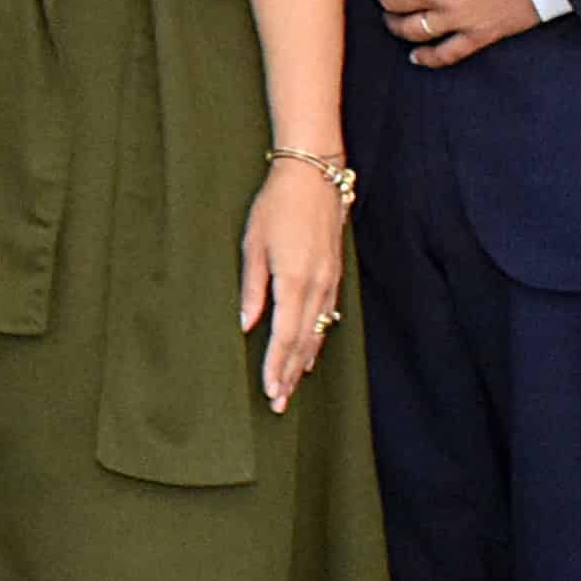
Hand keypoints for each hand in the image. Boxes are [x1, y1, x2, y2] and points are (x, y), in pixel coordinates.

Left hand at [243, 163, 350, 410]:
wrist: (313, 176)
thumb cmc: (276, 206)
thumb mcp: (253, 244)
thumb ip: (252, 288)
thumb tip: (246, 324)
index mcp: (294, 280)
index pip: (284, 336)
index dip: (277, 367)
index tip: (271, 392)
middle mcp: (317, 286)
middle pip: (304, 342)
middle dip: (290, 374)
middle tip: (280, 403)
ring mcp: (329, 281)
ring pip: (317, 332)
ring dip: (303, 361)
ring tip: (292, 386)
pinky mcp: (334, 274)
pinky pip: (326, 316)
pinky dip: (317, 339)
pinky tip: (310, 353)